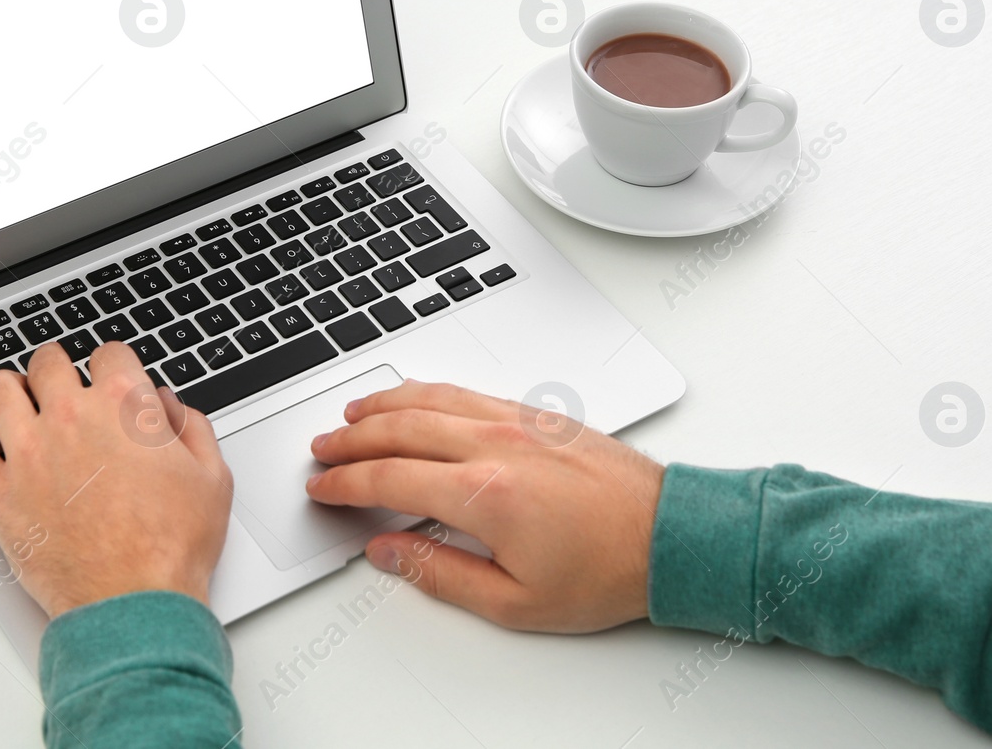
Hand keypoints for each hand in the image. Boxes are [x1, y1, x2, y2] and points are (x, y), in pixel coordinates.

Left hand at [0, 341, 232, 618]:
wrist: (135, 603)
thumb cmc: (172, 548)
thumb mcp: (212, 478)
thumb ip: (192, 428)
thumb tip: (170, 406)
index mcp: (124, 406)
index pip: (108, 352)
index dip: (113, 365)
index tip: (111, 379)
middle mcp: (71, 418)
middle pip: (48, 362)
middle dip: (59, 372)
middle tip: (64, 392)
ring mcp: (29, 453)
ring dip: (11, 394)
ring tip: (22, 410)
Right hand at [306, 379, 663, 632]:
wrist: (668, 536)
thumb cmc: (605, 570)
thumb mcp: (513, 601)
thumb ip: (438, 572)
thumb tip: (387, 550)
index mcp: (484, 494)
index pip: (389, 478)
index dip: (345, 484)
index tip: (323, 490)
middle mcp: (496, 445)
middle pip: (399, 428)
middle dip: (350, 439)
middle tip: (323, 451)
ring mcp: (516, 421)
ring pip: (429, 398)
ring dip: (382, 405)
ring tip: (352, 416)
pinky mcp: (535, 414)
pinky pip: (464, 391)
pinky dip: (424, 392)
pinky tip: (411, 399)